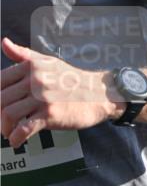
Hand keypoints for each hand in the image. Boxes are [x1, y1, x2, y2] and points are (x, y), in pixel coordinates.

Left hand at [0, 38, 122, 147]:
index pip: (0, 81)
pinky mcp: (50, 115)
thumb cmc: (73, 79)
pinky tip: (15, 142)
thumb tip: (4, 43)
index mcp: (31, 67)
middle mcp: (34, 81)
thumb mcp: (48, 62)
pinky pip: (25, 128)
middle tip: (2, 122)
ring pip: (9, 114)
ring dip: (4, 127)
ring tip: (7, 132)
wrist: (99, 94)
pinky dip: (16, 137)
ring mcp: (42, 98)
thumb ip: (23, 55)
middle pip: (1, 99)